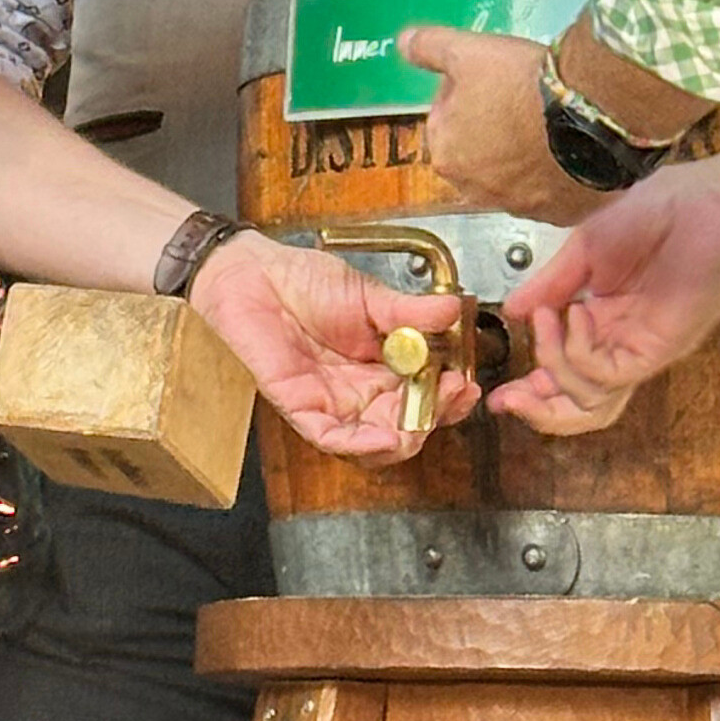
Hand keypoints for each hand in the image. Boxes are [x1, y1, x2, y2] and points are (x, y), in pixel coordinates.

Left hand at [187, 231, 478, 464]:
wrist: (252, 276)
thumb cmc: (304, 281)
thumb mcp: (368, 295)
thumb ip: (410, 311)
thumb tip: (454, 310)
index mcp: (384, 364)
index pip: (426, 394)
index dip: (449, 396)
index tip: (466, 382)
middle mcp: (362, 391)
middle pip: (408, 424)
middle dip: (435, 415)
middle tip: (452, 394)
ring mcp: (333, 403)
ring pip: (377, 442)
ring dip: (407, 436)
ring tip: (425, 418)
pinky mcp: (302, 408)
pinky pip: (335, 439)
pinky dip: (364, 444)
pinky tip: (388, 438)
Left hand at [401, 24, 608, 225]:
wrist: (591, 113)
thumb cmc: (523, 84)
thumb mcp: (466, 51)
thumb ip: (428, 49)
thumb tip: (403, 43)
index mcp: (446, 155)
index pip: (446, 122)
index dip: (467, 96)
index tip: (491, 82)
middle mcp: (477, 191)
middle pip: (479, 154)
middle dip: (493, 131)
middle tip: (520, 101)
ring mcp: (522, 207)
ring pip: (516, 177)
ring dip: (524, 156)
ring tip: (547, 122)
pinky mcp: (561, 214)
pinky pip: (553, 193)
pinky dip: (557, 175)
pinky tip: (569, 148)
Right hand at [485, 160, 719, 435]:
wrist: (712, 200)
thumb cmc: (662, 212)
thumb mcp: (586, 247)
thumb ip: (551, 283)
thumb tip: (512, 310)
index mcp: (606, 320)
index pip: (568, 370)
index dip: (533, 387)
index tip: (498, 392)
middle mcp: (623, 343)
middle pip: (581, 402)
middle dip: (539, 408)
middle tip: (506, 399)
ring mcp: (642, 348)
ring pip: (595, 400)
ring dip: (556, 374)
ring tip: (544, 326)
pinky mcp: (661, 347)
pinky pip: (611, 373)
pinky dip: (581, 352)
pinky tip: (575, 314)